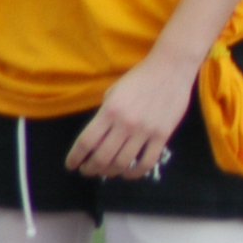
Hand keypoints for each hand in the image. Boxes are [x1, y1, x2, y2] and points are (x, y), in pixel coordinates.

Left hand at [66, 56, 197, 178]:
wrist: (170, 70)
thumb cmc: (139, 78)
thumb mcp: (113, 92)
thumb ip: (105, 115)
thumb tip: (99, 136)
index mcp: (109, 111)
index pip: (87, 142)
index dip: (76, 157)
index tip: (72, 165)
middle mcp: (125, 124)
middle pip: (103, 156)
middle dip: (91, 168)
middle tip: (88, 170)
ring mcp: (145, 131)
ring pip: (124, 162)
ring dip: (111, 172)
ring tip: (106, 172)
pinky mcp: (162, 136)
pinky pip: (148, 161)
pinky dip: (135, 172)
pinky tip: (128, 173)